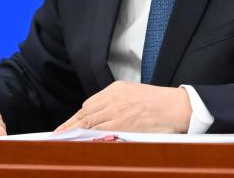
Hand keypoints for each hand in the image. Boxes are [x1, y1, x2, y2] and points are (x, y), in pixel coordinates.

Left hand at [55, 81, 191, 133]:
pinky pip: (101, 133)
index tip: (64, 127)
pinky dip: (90, 138)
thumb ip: (113, 101)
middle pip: (85, 115)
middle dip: (70, 127)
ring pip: (90, 124)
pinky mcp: (123, 125)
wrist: (176, 107)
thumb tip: (95, 114)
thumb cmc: (156, 102)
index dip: (74, 119)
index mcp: (114, 90)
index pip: (88, 106)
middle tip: (57, 136)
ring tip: (64, 142)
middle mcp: (113, 100)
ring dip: (76, 134)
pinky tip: (82, 143)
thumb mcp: (132, 92)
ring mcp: (117, 113)